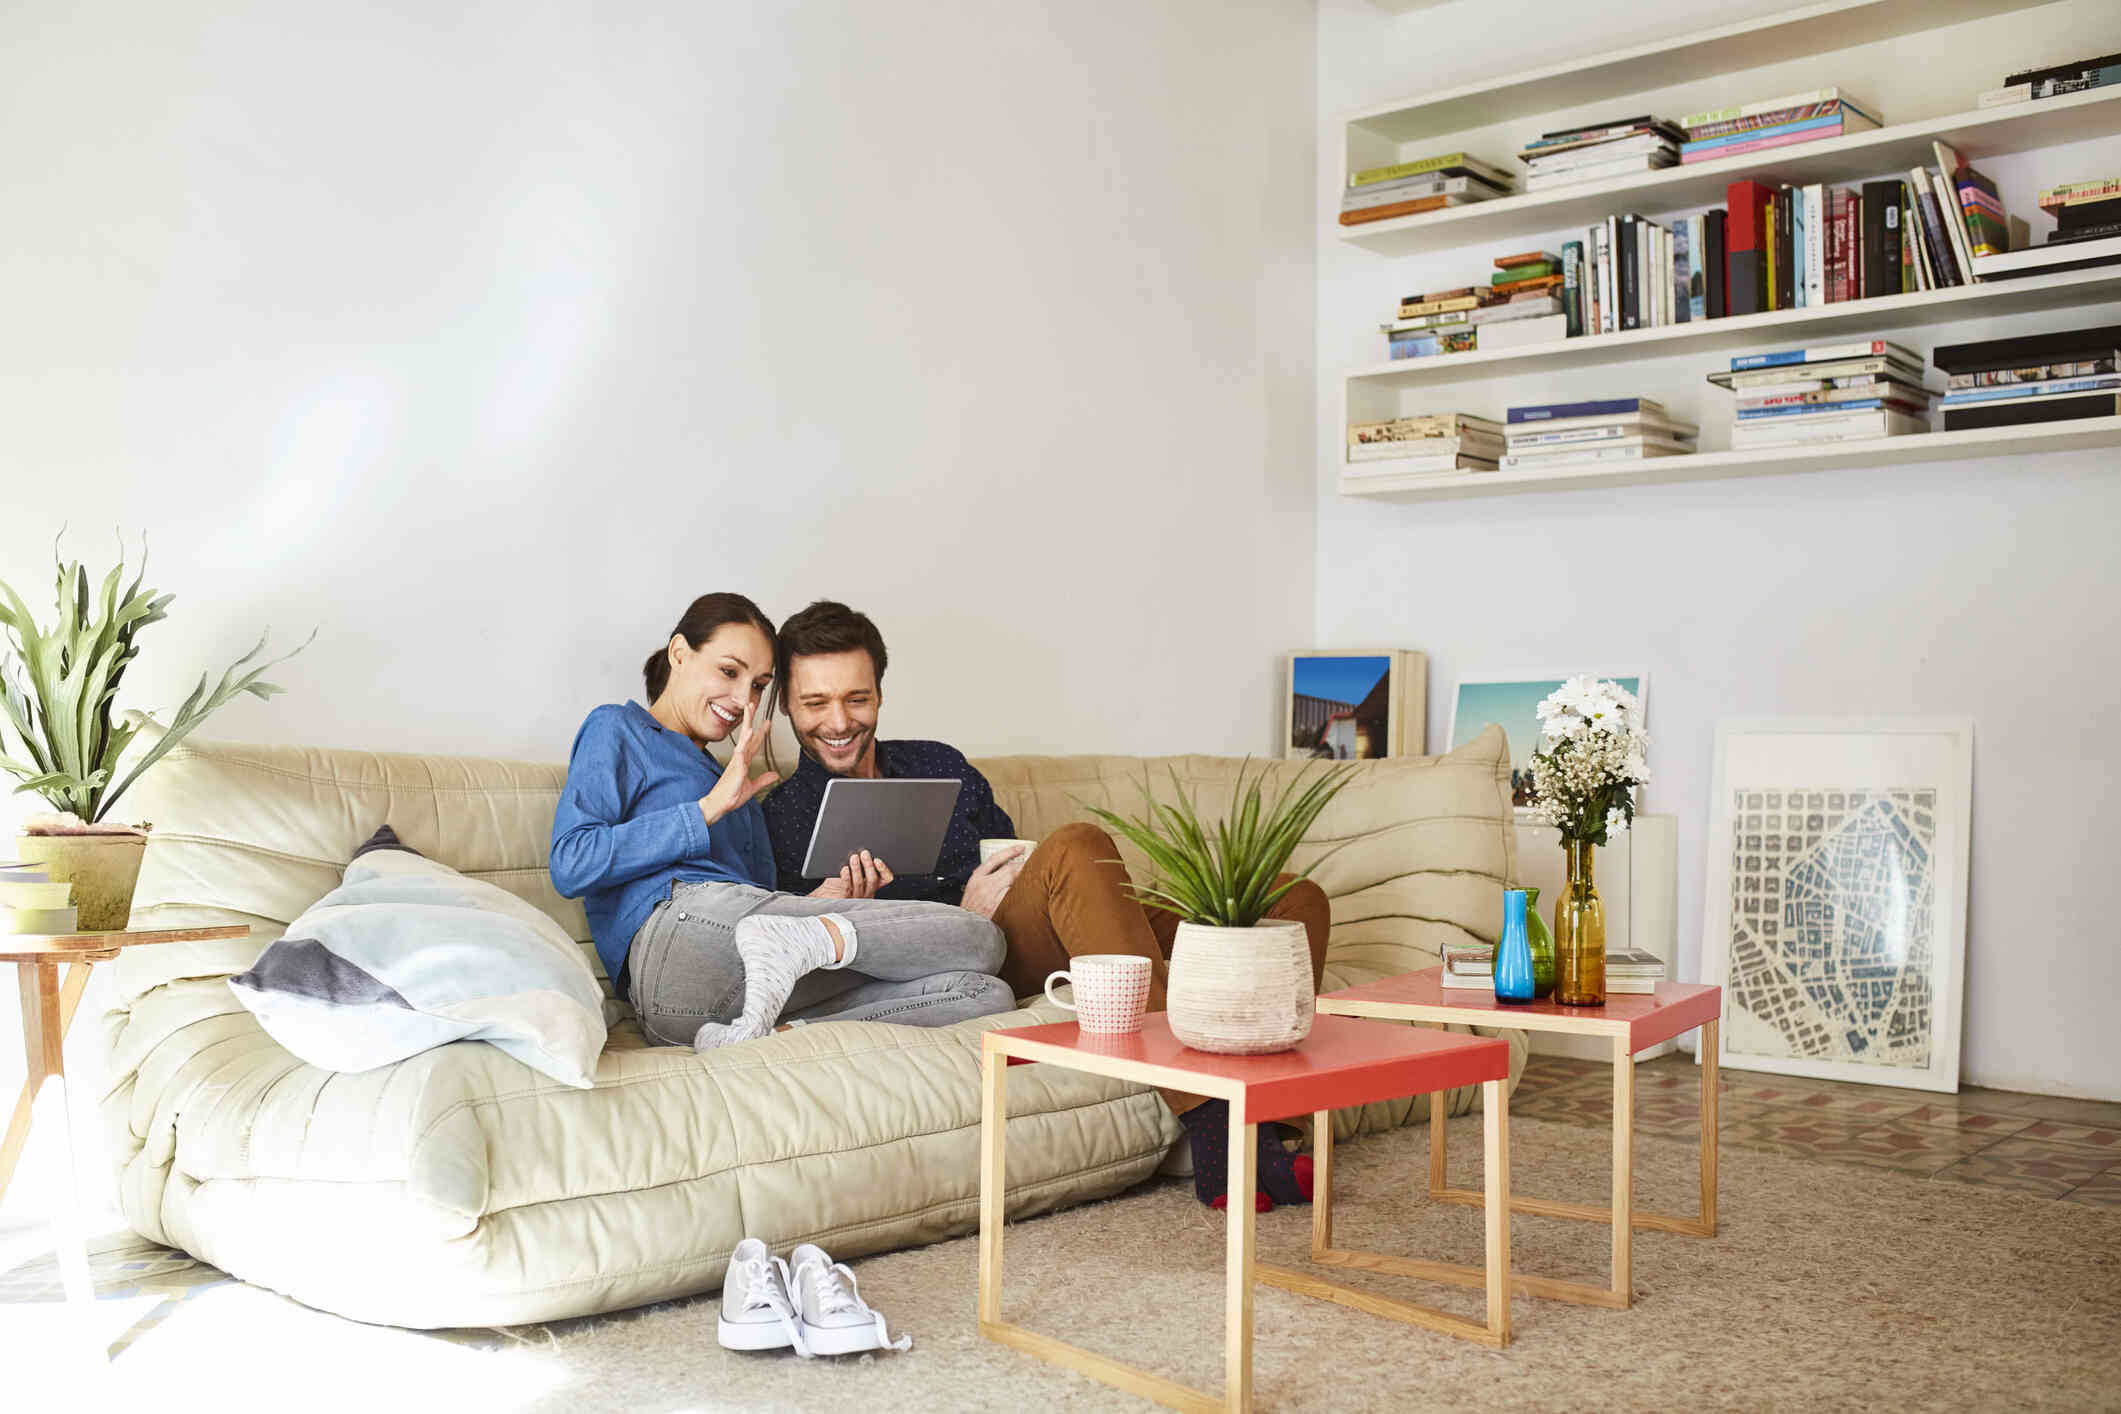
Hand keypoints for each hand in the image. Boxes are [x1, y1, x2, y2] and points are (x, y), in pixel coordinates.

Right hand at [700, 697, 779, 825]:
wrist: (719, 805)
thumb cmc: (730, 796)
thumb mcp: (752, 788)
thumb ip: (763, 780)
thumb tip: (775, 775)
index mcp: (743, 762)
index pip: (754, 743)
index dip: (760, 732)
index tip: (767, 722)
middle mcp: (739, 758)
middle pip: (747, 735)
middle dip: (750, 719)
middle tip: (753, 704)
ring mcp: (737, 761)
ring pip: (744, 738)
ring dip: (747, 723)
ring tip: (750, 709)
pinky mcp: (736, 768)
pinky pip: (741, 752)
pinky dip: (746, 741)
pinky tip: (749, 731)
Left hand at [810, 850, 893, 898]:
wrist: (827, 895)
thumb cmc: (841, 881)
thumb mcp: (854, 872)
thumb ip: (860, 864)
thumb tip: (861, 849)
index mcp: (872, 884)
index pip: (885, 878)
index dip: (884, 869)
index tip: (877, 859)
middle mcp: (867, 892)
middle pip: (872, 880)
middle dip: (868, 865)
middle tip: (864, 853)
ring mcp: (856, 896)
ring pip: (860, 882)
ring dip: (857, 868)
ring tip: (853, 857)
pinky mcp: (844, 898)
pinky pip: (847, 888)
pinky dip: (847, 877)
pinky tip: (845, 869)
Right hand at [959, 846, 1025, 919]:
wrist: (965, 926)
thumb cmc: (969, 908)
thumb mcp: (971, 889)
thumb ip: (983, 878)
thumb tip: (1000, 869)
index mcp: (976, 878)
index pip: (995, 859)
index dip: (1009, 851)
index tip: (1020, 848)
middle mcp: (984, 885)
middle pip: (1008, 869)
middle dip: (1022, 865)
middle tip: (1031, 864)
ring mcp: (991, 896)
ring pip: (1013, 881)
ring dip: (1023, 879)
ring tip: (1031, 877)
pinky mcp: (998, 906)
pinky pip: (1013, 895)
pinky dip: (1020, 892)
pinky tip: (1026, 891)